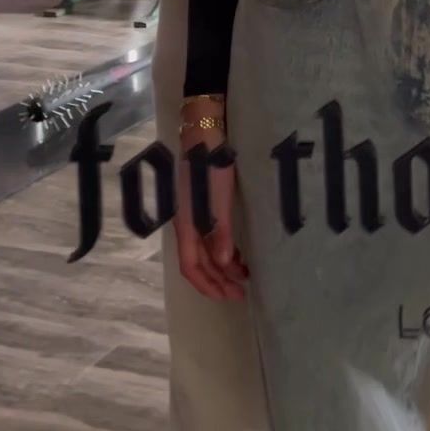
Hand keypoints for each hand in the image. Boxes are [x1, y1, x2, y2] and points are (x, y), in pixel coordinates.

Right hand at [174, 114, 247, 302]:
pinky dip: (222, 249)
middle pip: (198, 263)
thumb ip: (220, 232)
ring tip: (244, 275)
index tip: (229, 296)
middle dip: (218, 280)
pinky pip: (209, 238)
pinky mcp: (201, 206)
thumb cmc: (211, 166)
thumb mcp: (218, 200)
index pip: (192, 268)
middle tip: (241, 293)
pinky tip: (236, 253)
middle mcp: (185, 225)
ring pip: (204, 251)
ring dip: (222, 266)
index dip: (209, 285)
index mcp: (186, 226)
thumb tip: (223, 264)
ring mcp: (192, 216)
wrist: (204, 134)